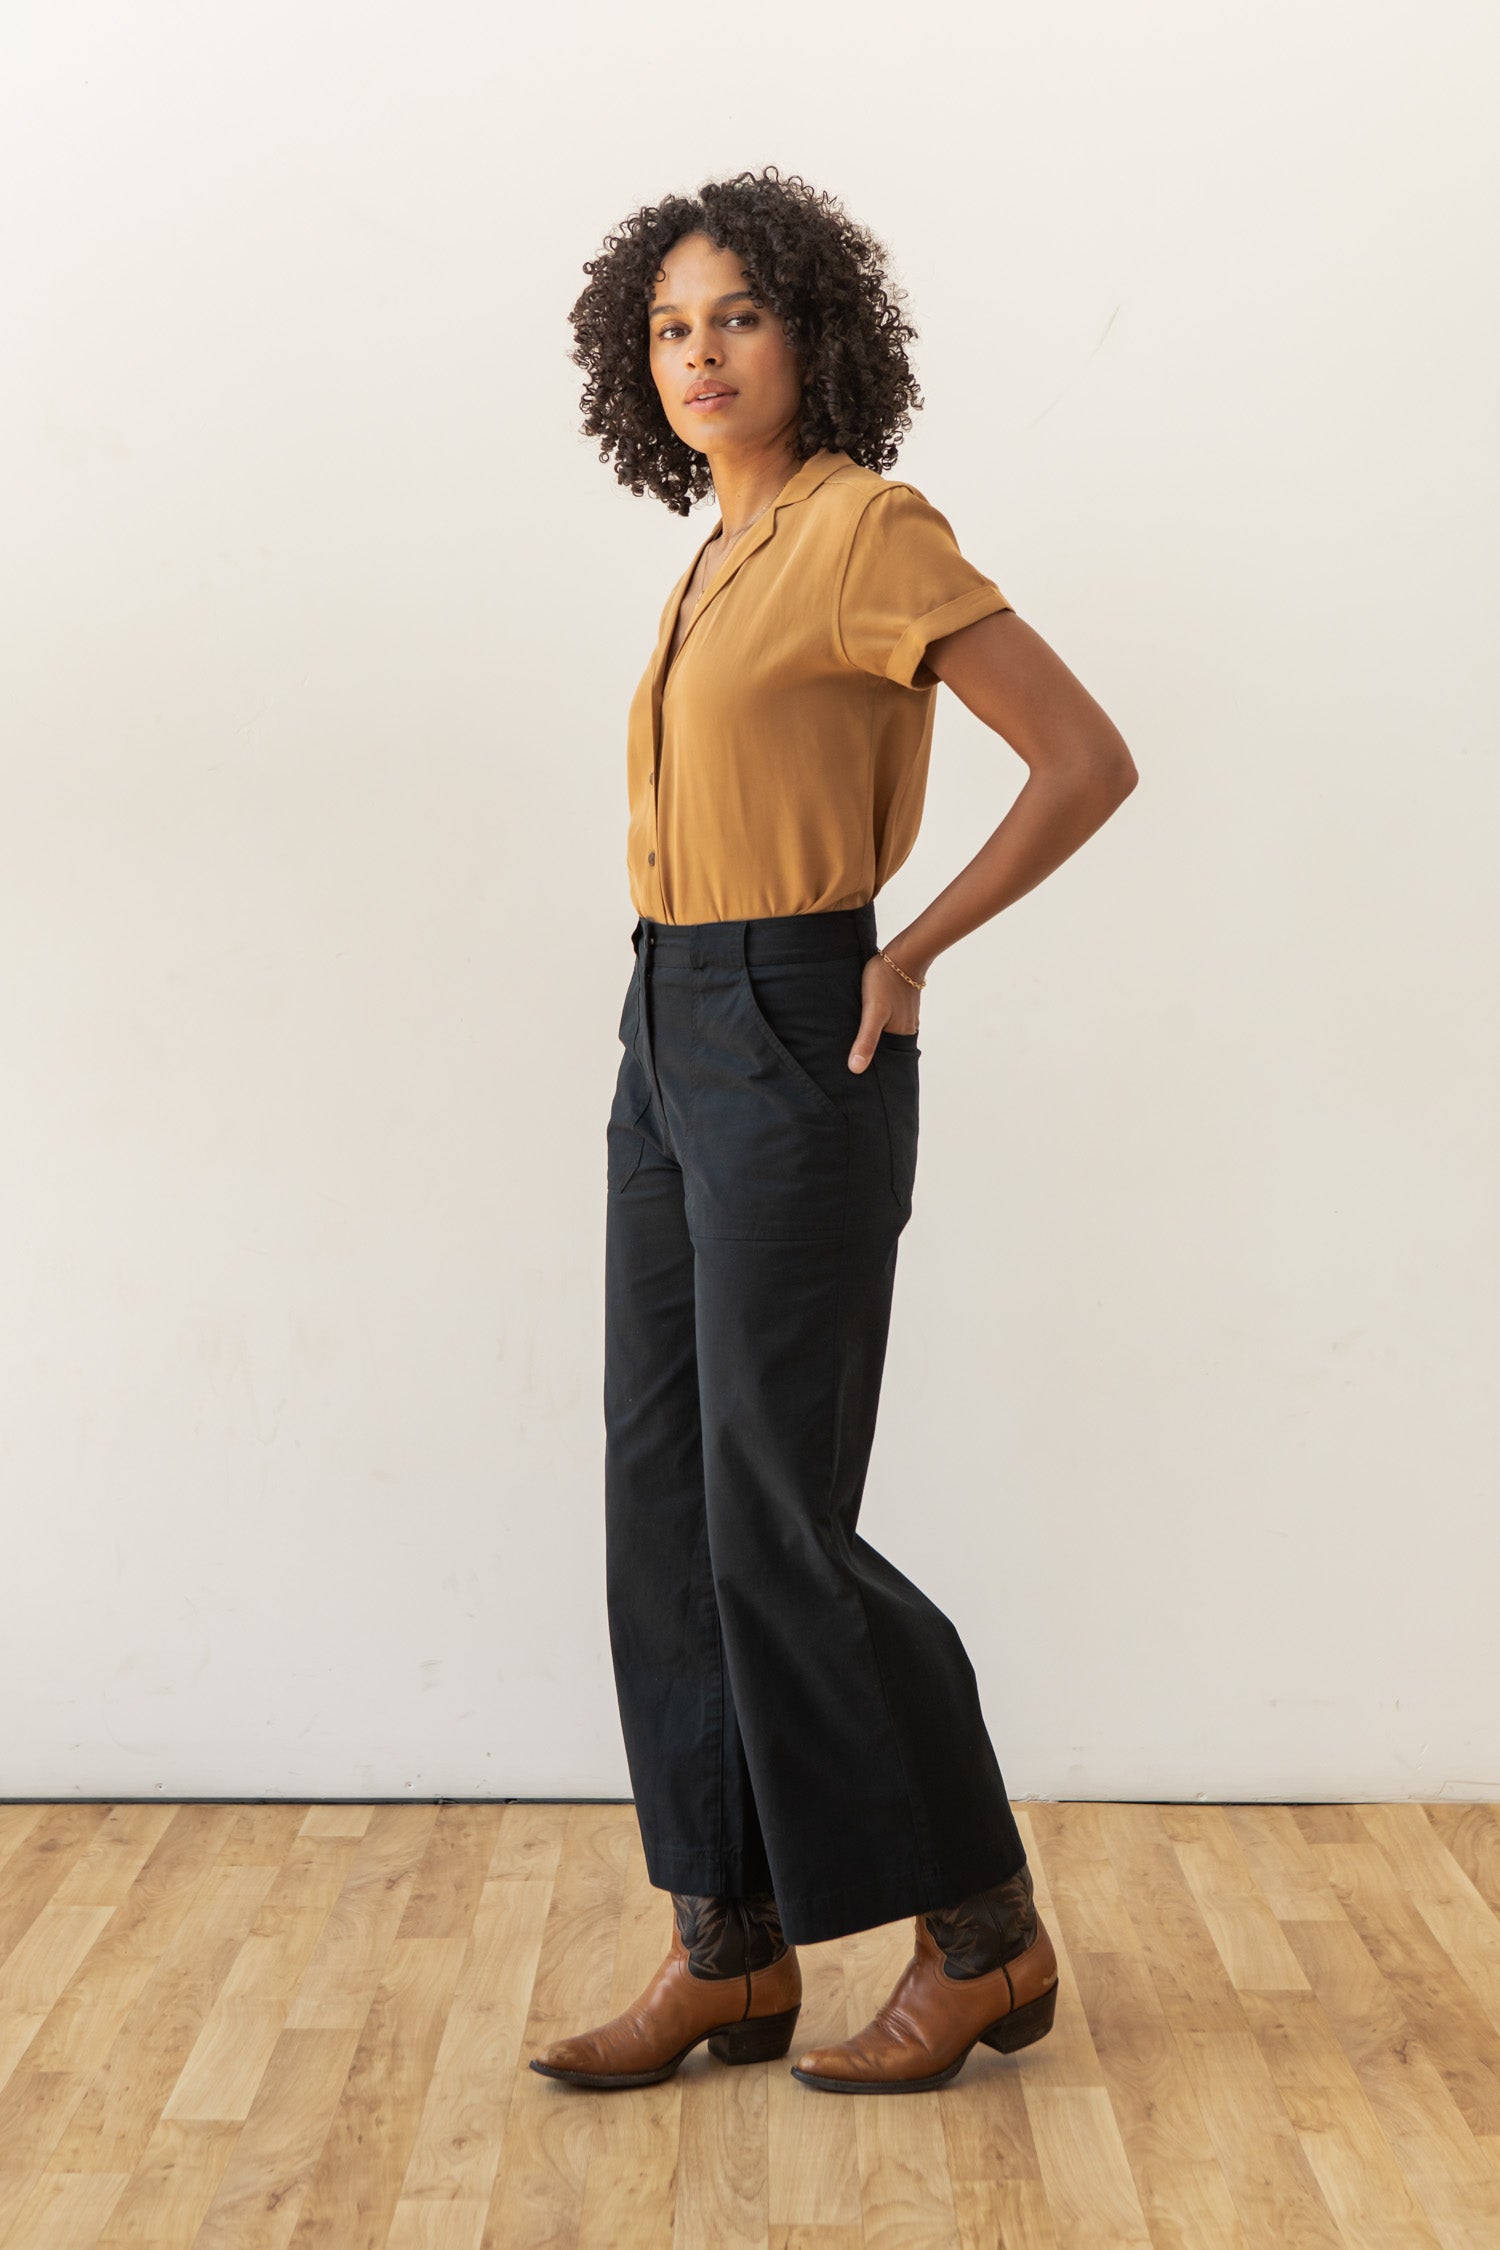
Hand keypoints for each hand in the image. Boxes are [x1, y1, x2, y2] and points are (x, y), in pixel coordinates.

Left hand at [847, 949, 924, 1072]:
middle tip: (848, 1058)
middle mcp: (906, 1029)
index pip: (884, 1059)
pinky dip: (878, 1024)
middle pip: (885, 1046)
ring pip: (886, 1033)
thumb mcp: (872, 1012)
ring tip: (854, 1041)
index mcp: (901, 1035)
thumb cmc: (884, 981)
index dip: (870, 1065)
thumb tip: (856, 1069)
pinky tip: (865, 1021)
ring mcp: (905, 1016)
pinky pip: (888, 1020)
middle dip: (870, 1052)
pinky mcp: (901, 1004)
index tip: (853, 1072)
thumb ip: (866, 1040)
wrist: (903, 954)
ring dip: (872, 1036)